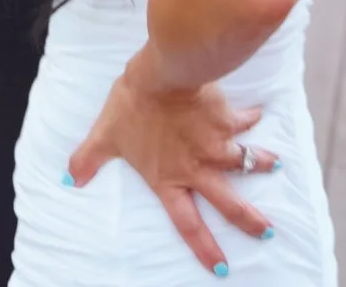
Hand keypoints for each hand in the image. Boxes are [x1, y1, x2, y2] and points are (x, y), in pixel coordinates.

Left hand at [66, 58, 277, 274]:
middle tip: (267, 233)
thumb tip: (70, 176)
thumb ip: (90, 157)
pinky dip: (252, 117)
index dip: (204, 247)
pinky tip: (259, 112)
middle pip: (228, 203)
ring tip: (274, 165)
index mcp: (168, 177)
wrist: (163, 76)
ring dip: (260, 163)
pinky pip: (243, 121)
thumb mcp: (106, 134)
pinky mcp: (227, 120)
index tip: (221, 268)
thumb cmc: (133, 106)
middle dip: (249, 221)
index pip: (186, 221)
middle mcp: (196, 168)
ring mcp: (215, 145)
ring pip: (244, 162)